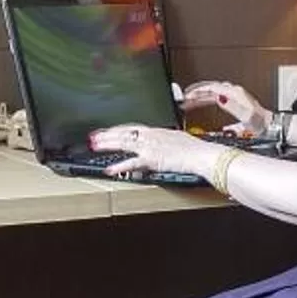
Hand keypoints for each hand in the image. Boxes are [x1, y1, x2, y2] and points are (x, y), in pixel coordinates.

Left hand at [89, 124, 212, 179]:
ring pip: (123, 142)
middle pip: (124, 132)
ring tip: (95, 145)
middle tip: (94, 137)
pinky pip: (131, 162)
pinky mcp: (151, 158)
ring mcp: (150, 146)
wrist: (202, 155)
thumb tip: (164, 145)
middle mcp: (151, 135)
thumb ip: (168, 141)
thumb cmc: (196, 149)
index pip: (133, 128)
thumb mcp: (179, 140)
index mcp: (157, 131)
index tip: (109, 131)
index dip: (119, 129)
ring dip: (107, 144)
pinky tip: (109, 169)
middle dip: (108, 134)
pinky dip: (119, 166)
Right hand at [178, 81, 267, 134]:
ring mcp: (234, 97)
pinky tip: (202, 106)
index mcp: (235, 93)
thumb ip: (231, 106)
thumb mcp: (245, 115)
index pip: (211, 87)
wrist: (269, 126)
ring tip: (189, 101)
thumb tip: (219, 98)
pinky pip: (216, 98)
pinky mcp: (234, 103)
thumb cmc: (260, 122)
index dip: (198, 91)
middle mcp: (234, 92)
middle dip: (196, 93)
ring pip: (212, 93)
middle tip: (184, 98)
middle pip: (210, 88)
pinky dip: (207, 100)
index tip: (187, 96)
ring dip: (200, 96)